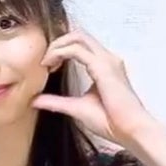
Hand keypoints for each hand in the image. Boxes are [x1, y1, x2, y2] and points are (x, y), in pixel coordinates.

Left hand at [31, 31, 148, 144]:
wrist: (130, 130)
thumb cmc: (111, 122)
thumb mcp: (76, 108)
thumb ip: (56, 102)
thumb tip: (35, 100)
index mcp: (104, 66)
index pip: (81, 44)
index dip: (61, 49)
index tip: (48, 66)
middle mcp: (107, 58)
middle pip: (78, 35)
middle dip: (57, 43)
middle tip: (44, 61)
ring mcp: (107, 60)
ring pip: (77, 37)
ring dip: (57, 46)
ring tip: (45, 62)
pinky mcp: (103, 66)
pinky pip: (76, 50)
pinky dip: (60, 53)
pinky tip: (50, 64)